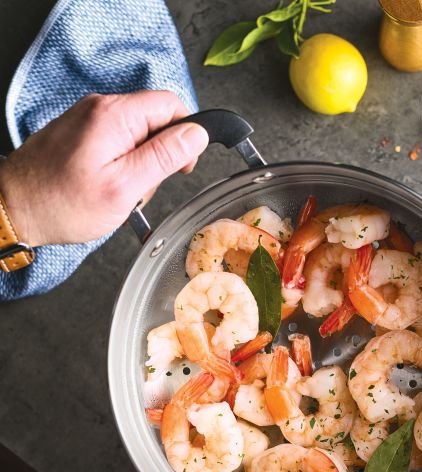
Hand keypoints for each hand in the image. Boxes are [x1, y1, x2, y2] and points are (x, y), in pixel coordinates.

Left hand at [0, 91, 208, 246]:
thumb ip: (165, 156)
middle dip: (159, 157)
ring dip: (140, 167)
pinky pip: (118, 145)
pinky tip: (108, 187)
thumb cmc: (62, 203)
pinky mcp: (81, 134)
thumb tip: (197, 134)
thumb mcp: (125, 186)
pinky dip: (122, 168)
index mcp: (114, 115)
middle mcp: (99, 109)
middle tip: (141, 187)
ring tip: (120, 191)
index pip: (171, 105)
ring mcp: (88, 120)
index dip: (187, 135)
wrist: (15, 209)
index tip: (182, 166)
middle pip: (155, 121)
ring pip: (138, 136)